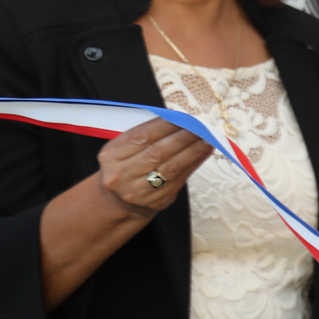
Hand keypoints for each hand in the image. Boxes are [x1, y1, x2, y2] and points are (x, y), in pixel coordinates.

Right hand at [95, 118, 211, 216]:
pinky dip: (194, 163)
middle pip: (158, 152)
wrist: (119, 200)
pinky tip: (204, 152)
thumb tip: (179, 120)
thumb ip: (146, 134)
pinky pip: (180, 179)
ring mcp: (138, 191)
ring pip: (172, 167)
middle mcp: (121, 175)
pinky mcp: (156, 200)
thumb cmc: (126, 166)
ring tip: (208, 139)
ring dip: (193, 151)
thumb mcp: (123, 149)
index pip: (141, 137)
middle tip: (200, 127)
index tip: (182, 117)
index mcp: (111, 156)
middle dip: (182, 137)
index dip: (164, 126)